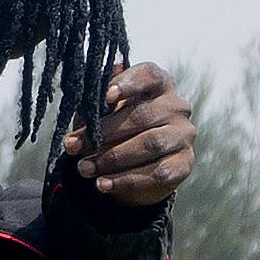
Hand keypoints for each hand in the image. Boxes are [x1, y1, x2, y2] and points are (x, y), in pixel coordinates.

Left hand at [58, 64, 196, 214]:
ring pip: (150, 145)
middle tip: (74, 146)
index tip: (105, 96)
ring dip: (112, 159)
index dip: (128, 83)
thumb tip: (85, 104)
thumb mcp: (103, 112)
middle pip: (143, 115)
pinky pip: (156, 173)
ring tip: (84, 168)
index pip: (149, 75)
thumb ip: (96, 105)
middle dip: (104, 132)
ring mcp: (183, 135)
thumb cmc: (117, 125)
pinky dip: (126, 180)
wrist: (138, 163)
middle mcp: (176, 106)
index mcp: (159, 84)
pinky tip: (103, 184)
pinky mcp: (185, 163)